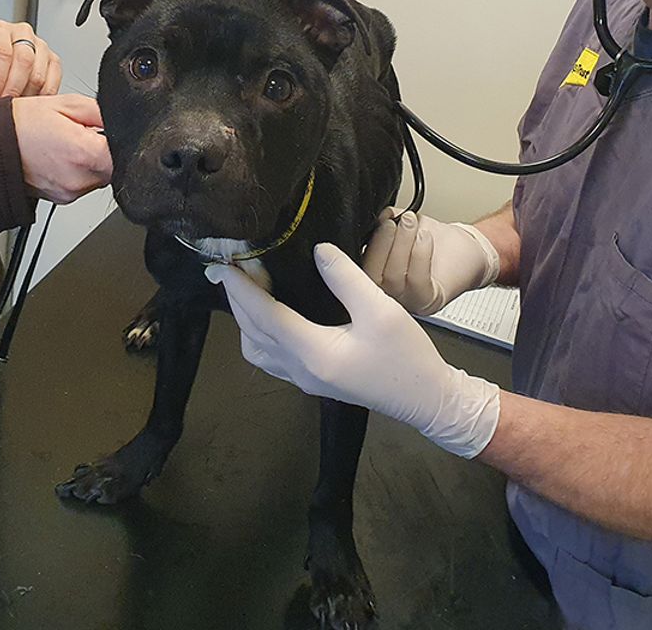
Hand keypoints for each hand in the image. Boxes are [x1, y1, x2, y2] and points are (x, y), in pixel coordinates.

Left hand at [0, 21, 61, 101]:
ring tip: (13, 104)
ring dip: (26, 95)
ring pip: (39, 74)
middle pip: (24, 60)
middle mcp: (22, 33)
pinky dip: (40, 97)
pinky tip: (27, 101)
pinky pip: (52, 82)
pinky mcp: (54, 61)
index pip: (1, 51)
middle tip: (3, 104)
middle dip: (12, 88)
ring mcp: (41, 46)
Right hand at [12, 95, 111, 203]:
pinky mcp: (62, 199)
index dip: (119, 141)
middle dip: (105, 152)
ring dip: (91, 163)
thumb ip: (101, 113)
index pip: (125, 155)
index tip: (106, 133)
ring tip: (68, 146)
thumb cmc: (22, 123)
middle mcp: (79, 179)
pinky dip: (78, 172)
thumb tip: (118, 121)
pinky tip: (61, 158)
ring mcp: (70, 192)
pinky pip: (82, 185)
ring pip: (99, 179)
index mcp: (84, 153)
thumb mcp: (67, 104)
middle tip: (84, 136)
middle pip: (114, 169)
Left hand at [208, 244, 500, 457]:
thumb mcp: (382, 310)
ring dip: (247, 319)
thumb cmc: (407, 357)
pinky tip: (273, 313)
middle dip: (239, 299)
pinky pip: (271, 357)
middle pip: (253, 332)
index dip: (241, 288)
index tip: (223, 264)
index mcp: (313, 353)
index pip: (264, 315)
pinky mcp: (313, 382)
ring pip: (257, 349)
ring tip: (254, 287)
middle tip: (236, 265)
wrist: (427, 401)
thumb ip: (346, 278)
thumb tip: (317, 250)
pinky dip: (261, 333)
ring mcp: (304, 380)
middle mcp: (300, 370)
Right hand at [362, 209, 500, 315]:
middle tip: (391, 222)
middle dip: (380, 244)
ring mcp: (407, 302)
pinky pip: (418, 280)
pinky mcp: (429, 301)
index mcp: (373, 278)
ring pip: (394, 277)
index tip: (363, 226)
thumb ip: (383, 224)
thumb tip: (372, 217)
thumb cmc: (435, 241)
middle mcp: (387, 296)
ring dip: (401, 244)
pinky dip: (420, 255)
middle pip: (371, 276)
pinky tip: (424, 237)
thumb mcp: (401, 228)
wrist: (468, 250)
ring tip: (410, 222)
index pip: (354, 269)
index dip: (356, 249)